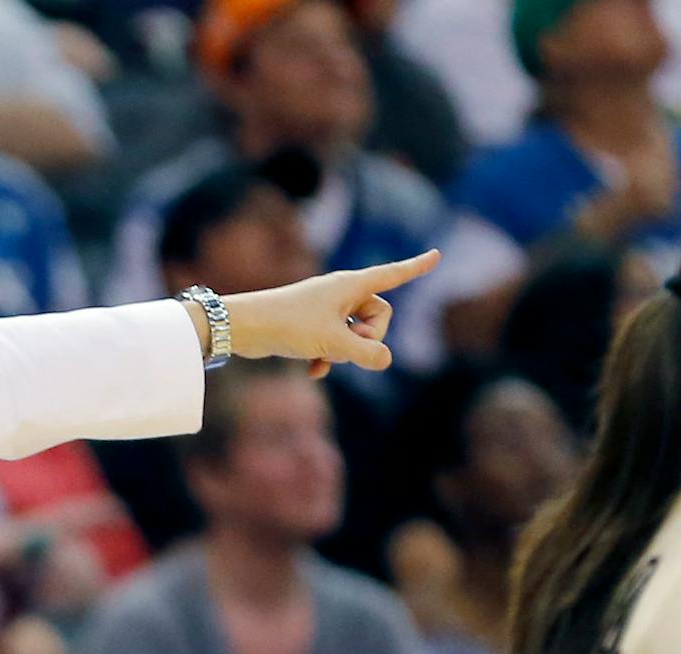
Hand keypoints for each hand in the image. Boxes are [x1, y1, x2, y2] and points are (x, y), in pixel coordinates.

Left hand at [218, 251, 439, 379]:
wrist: (244, 327)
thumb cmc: (288, 325)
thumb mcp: (333, 342)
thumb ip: (366, 353)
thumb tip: (386, 360)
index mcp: (351, 285)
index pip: (392, 276)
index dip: (415, 267)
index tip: (436, 255)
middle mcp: (342, 293)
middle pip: (379, 315)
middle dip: (368, 337)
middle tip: (346, 346)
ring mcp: (327, 309)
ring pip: (357, 334)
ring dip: (346, 351)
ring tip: (323, 356)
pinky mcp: (312, 325)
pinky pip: (336, 344)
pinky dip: (329, 358)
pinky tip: (313, 371)